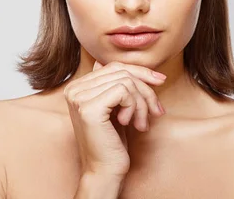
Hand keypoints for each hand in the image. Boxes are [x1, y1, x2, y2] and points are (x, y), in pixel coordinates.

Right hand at [64, 60, 166, 178]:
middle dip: (145, 90)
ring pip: (126, 81)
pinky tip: (130, 123)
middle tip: (156, 111)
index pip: (113, 66)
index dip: (140, 73)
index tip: (159, 82)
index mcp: (77, 87)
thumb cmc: (111, 142)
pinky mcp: (89, 108)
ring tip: (142, 123)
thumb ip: (109, 84)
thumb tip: (102, 62)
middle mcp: (74, 89)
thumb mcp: (114, 107)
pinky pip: (124, 91)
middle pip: (121, 71)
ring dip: (142, 103)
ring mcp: (79, 97)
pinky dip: (135, 107)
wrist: (104, 171)